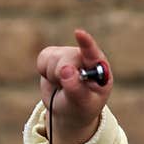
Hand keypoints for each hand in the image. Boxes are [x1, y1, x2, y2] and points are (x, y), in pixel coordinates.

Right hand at [36, 28, 112, 143]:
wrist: (69, 110)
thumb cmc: (82, 107)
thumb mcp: (83, 103)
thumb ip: (76, 88)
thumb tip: (66, 70)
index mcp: (99, 68)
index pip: (93, 53)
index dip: (86, 43)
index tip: (79, 33)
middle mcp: (86, 56)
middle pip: (67, 57)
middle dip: (62, 75)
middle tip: (66, 88)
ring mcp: (70, 53)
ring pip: (53, 57)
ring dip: (53, 76)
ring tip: (63, 85)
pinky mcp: (54, 54)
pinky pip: (43, 58)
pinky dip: (44, 71)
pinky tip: (54, 78)